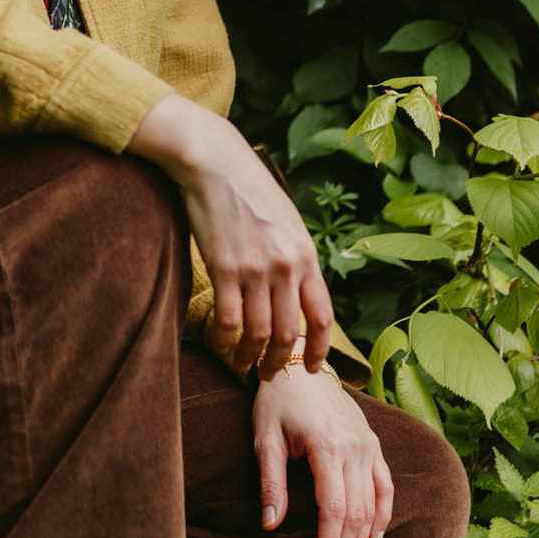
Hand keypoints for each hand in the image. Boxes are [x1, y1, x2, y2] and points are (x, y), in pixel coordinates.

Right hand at [130, 93, 333, 377]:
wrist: (216, 162)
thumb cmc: (250, 189)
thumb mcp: (287, 223)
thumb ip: (295, 258)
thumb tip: (297, 294)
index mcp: (306, 256)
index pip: (322, 317)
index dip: (320, 351)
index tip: (313, 369)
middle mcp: (285, 266)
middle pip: (288, 333)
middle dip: (281, 362)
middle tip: (271, 375)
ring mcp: (254, 268)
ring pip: (258, 333)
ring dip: (250, 357)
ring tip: (244, 366)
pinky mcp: (222, 267)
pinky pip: (228, 318)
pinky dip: (224, 339)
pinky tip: (220, 343)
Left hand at [253, 359, 394, 537]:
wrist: (298, 363)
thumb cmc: (276, 400)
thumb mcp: (265, 438)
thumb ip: (270, 483)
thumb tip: (270, 526)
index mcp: (326, 446)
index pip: (333, 509)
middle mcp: (354, 447)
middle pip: (356, 513)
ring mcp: (368, 444)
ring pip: (372, 504)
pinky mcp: (373, 442)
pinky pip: (385, 484)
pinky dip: (384, 513)